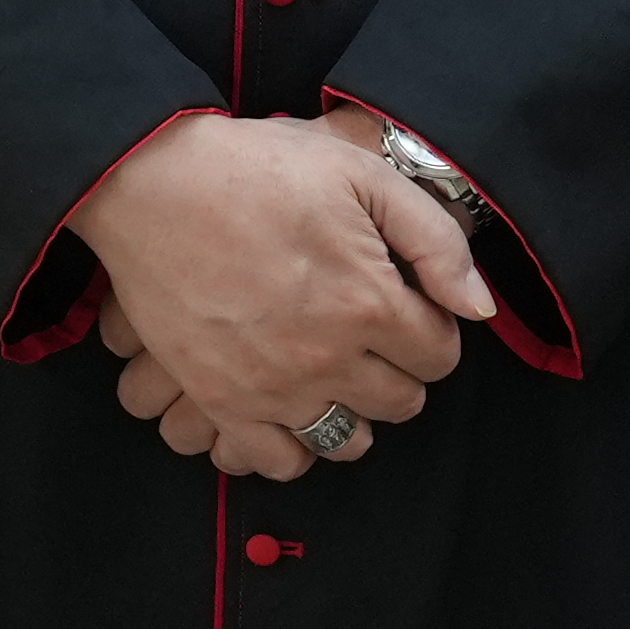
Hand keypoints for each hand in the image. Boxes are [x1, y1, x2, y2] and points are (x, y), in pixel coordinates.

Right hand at [67, 110, 471, 464]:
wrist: (151, 183)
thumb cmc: (256, 168)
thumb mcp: (362, 175)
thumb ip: (435, 241)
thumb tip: (478, 307)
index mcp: (370, 302)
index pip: (440, 356)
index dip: (434, 331)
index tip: (410, 310)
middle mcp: (327, 358)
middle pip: (400, 403)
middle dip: (400, 372)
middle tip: (375, 339)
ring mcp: (272, 387)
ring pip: (345, 441)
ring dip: (354, 415)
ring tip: (338, 379)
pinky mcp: (221, 399)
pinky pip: (275, 460)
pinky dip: (293, 449)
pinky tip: (294, 414)